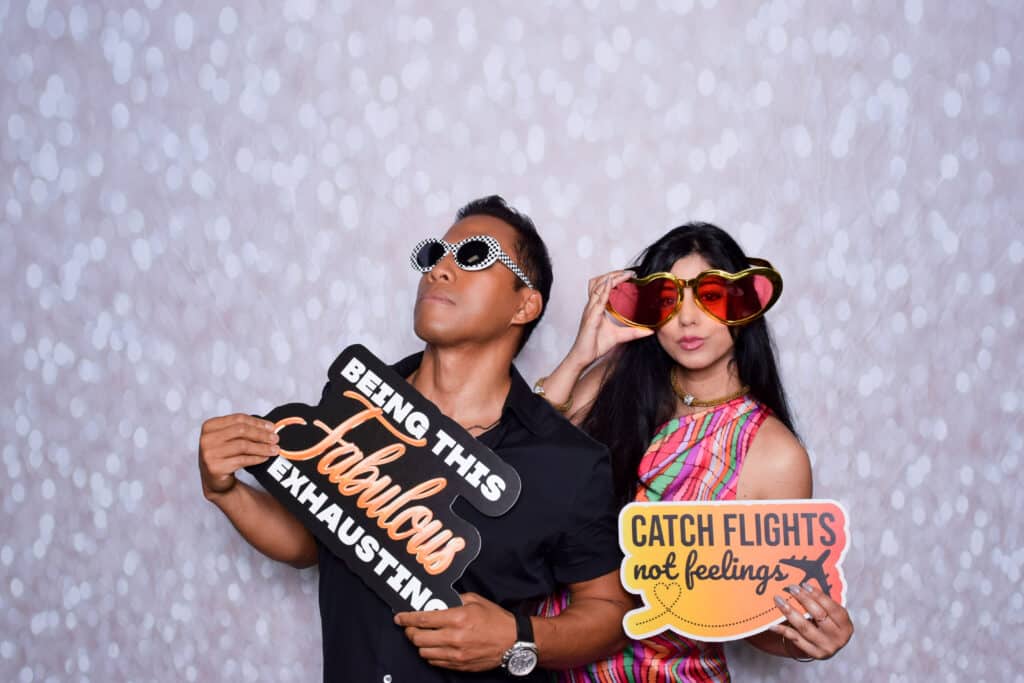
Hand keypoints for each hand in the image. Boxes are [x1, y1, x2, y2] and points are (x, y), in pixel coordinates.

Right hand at [198, 414, 278, 497]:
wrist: (214, 479)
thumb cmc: (224, 454)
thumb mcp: (229, 438)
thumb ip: (243, 430)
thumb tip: (270, 428)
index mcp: (210, 426)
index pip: (238, 419)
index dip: (257, 422)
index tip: (272, 427)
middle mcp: (207, 438)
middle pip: (241, 430)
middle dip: (261, 434)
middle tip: (275, 438)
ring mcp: (209, 453)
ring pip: (243, 445)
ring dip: (262, 447)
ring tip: (274, 449)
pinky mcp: (215, 467)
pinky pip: (242, 460)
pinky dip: (256, 458)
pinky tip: (265, 458)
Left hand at [394, 592, 516, 670]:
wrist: (513, 641)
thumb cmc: (496, 619)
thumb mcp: (475, 600)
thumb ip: (454, 599)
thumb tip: (438, 600)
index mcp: (457, 618)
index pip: (422, 619)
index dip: (406, 618)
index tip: (399, 617)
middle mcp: (453, 638)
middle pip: (418, 638)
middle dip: (410, 632)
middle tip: (410, 627)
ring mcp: (455, 655)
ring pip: (424, 652)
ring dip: (420, 644)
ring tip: (423, 637)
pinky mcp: (459, 666)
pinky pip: (435, 662)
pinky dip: (430, 654)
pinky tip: (435, 646)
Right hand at [566, 270, 653, 367]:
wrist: (583, 356)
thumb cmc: (595, 345)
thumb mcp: (619, 336)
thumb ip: (633, 332)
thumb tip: (649, 331)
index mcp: (596, 308)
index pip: (604, 287)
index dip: (615, 278)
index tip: (629, 274)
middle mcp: (592, 306)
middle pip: (600, 282)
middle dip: (614, 274)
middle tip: (629, 272)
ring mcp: (590, 310)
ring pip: (598, 287)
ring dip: (610, 278)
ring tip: (623, 274)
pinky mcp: (591, 317)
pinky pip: (598, 300)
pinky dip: (605, 289)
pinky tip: (611, 283)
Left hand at [770, 582, 853, 659]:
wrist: (828, 645)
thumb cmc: (829, 623)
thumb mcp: (832, 614)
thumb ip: (822, 602)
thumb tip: (803, 585)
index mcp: (845, 625)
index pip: (831, 607)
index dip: (818, 595)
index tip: (804, 584)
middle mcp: (838, 638)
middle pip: (818, 616)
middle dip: (804, 600)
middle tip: (791, 588)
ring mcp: (826, 647)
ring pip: (805, 627)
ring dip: (790, 612)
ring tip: (779, 600)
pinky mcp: (814, 653)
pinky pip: (795, 640)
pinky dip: (783, 630)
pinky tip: (772, 624)